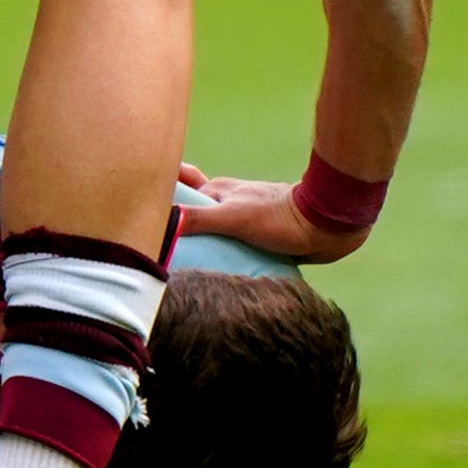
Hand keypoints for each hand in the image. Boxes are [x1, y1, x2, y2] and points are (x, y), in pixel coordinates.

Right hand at [174, 169, 363, 264]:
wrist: (326, 225)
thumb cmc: (279, 217)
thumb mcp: (234, 217)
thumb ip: (199, 219)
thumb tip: (160, 222)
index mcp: (216, 193)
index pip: (178, 198)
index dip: (160, 207)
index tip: (141, 224)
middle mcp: (226, 205)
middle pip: (193, 217)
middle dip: (178, 229)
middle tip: (159, 254)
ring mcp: (243, 221)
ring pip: (214, 234)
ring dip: (202, 247)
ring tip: (185, 271)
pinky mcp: (259, 239)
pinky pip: (233, 249)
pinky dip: (223, 258)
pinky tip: (218, 274)